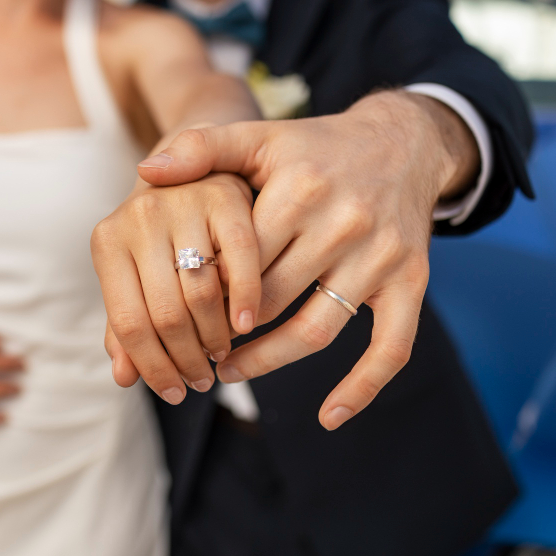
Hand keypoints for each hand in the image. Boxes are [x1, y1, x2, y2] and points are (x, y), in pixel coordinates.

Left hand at [91, 173, 259, 405]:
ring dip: (216, 337)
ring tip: (221, 356)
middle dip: (187, 360)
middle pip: (165, 316)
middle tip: (202, 380)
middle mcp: (139, 217)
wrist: (197, 162)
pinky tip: (248, 325)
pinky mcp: (226, 196)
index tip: (172, 392)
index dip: (151, 367)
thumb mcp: (136, 266)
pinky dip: (246, 299)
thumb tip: (123, 376)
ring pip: (202, 295)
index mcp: (107, 239)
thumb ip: (127, 319)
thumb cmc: (163, 231)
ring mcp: (182, 204)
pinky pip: (240, 262)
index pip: (126, 323)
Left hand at [137, 90, 479, 428]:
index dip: (202, 290)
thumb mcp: (259, 138)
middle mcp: (343, 223)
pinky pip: (391, 348)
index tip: (173, 307)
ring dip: (266, 362)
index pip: (236, 259)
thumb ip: (201, 149)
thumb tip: (144, 173)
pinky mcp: (410, 282)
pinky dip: (362, 389)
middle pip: (269, 300)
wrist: (403, 142)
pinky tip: (328, 417)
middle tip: (191, 343)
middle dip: (224, 328)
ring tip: (226, 370)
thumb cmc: (315, 148)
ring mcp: (380, 257)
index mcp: (299, 190)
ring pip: (315, 331)